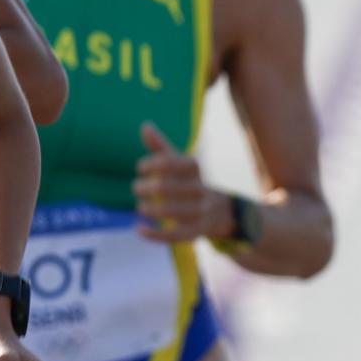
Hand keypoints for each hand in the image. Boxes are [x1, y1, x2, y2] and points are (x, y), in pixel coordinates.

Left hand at [133, 122, 231, 243]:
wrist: (224, 212)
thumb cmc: (191, 182)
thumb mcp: (180, 163)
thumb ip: (161, 147)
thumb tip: (145, 125)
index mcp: (194, 169)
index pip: (169, 162)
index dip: (150, 164)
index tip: (141, 168)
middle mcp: (200, 189)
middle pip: (167, 187)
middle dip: (146, 188)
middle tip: (136, 188)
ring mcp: (200, 212)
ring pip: (171, 211)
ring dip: (150, 209)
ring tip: (141, 207)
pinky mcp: (197, 232)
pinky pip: (175, 235)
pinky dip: (155, 234)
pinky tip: (139, 229)